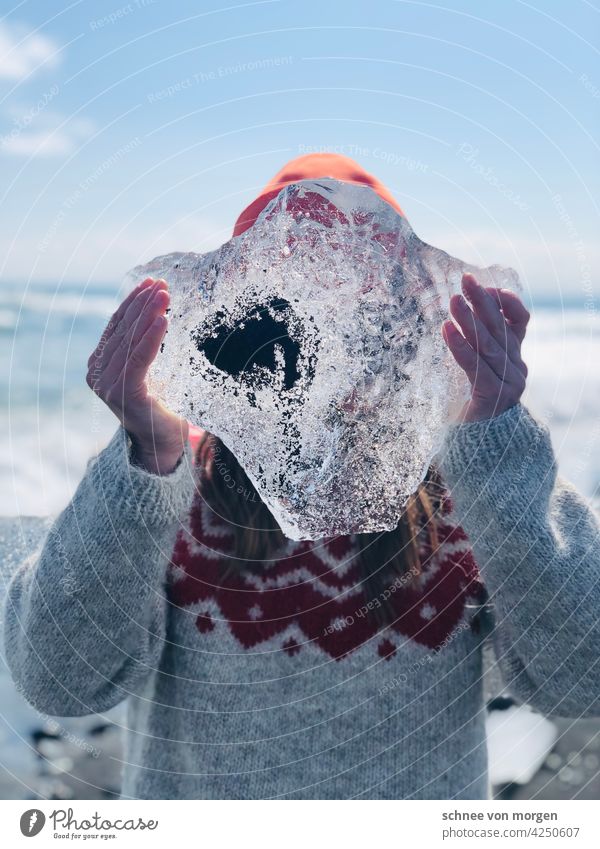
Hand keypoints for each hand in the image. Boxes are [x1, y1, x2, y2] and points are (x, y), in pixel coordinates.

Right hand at [86, 277, 188, 473]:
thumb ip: (146, 349)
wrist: (163, 445)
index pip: (116, 325)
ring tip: (164, 295)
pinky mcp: (122, 394)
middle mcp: (98, 373)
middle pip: (122, 329)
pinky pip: (138, 359)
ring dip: (148, 314)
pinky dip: (151, 338)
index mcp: (101, 365)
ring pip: (129, 340)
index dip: (132, 302)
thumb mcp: (152, 371)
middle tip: (161, 283)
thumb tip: (160, 313)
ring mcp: (107, 384)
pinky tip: (163, 320)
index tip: (150, 283)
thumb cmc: (162, 407)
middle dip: (142, 303)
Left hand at [441, 273, 529, 422]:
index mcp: (515, 358)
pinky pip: (474, 367)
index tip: (488, 286)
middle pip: (501, 328)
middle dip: (483, 301)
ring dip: (469, 320)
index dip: (506, 302)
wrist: (473, 446)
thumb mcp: (474, 367)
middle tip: (466, 279)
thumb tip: (459, 311)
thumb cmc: (467, 403)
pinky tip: (446, 329)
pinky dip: (460, 346)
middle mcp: (516, 368)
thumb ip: (474, 344)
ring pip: (488, 345)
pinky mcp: (492, 398)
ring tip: (453, 301)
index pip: (519, 322)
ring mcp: (508, 384)